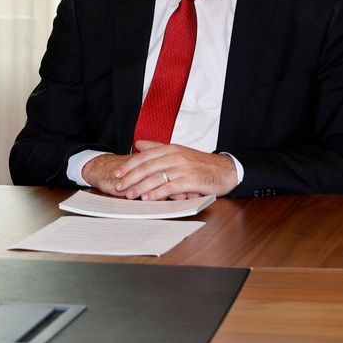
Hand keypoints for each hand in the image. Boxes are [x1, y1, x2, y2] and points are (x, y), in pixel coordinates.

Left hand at [109, 141, 238, 200]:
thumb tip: (138, 144)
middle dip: (130, 177)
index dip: (129, 165)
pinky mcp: (191, 180)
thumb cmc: (200, 163)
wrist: (226, 170)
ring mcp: (184, 168)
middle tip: (119, 186)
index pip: (144, 157)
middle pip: (147, 167)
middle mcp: (176, 156)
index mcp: (171, 148)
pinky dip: (157, 193)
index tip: (117, 173)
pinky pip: (170, 187)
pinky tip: (148, 198)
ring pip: (156, 177)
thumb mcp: (178, 151)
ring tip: (130, 194)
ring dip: (141, 187)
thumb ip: (158, 148)